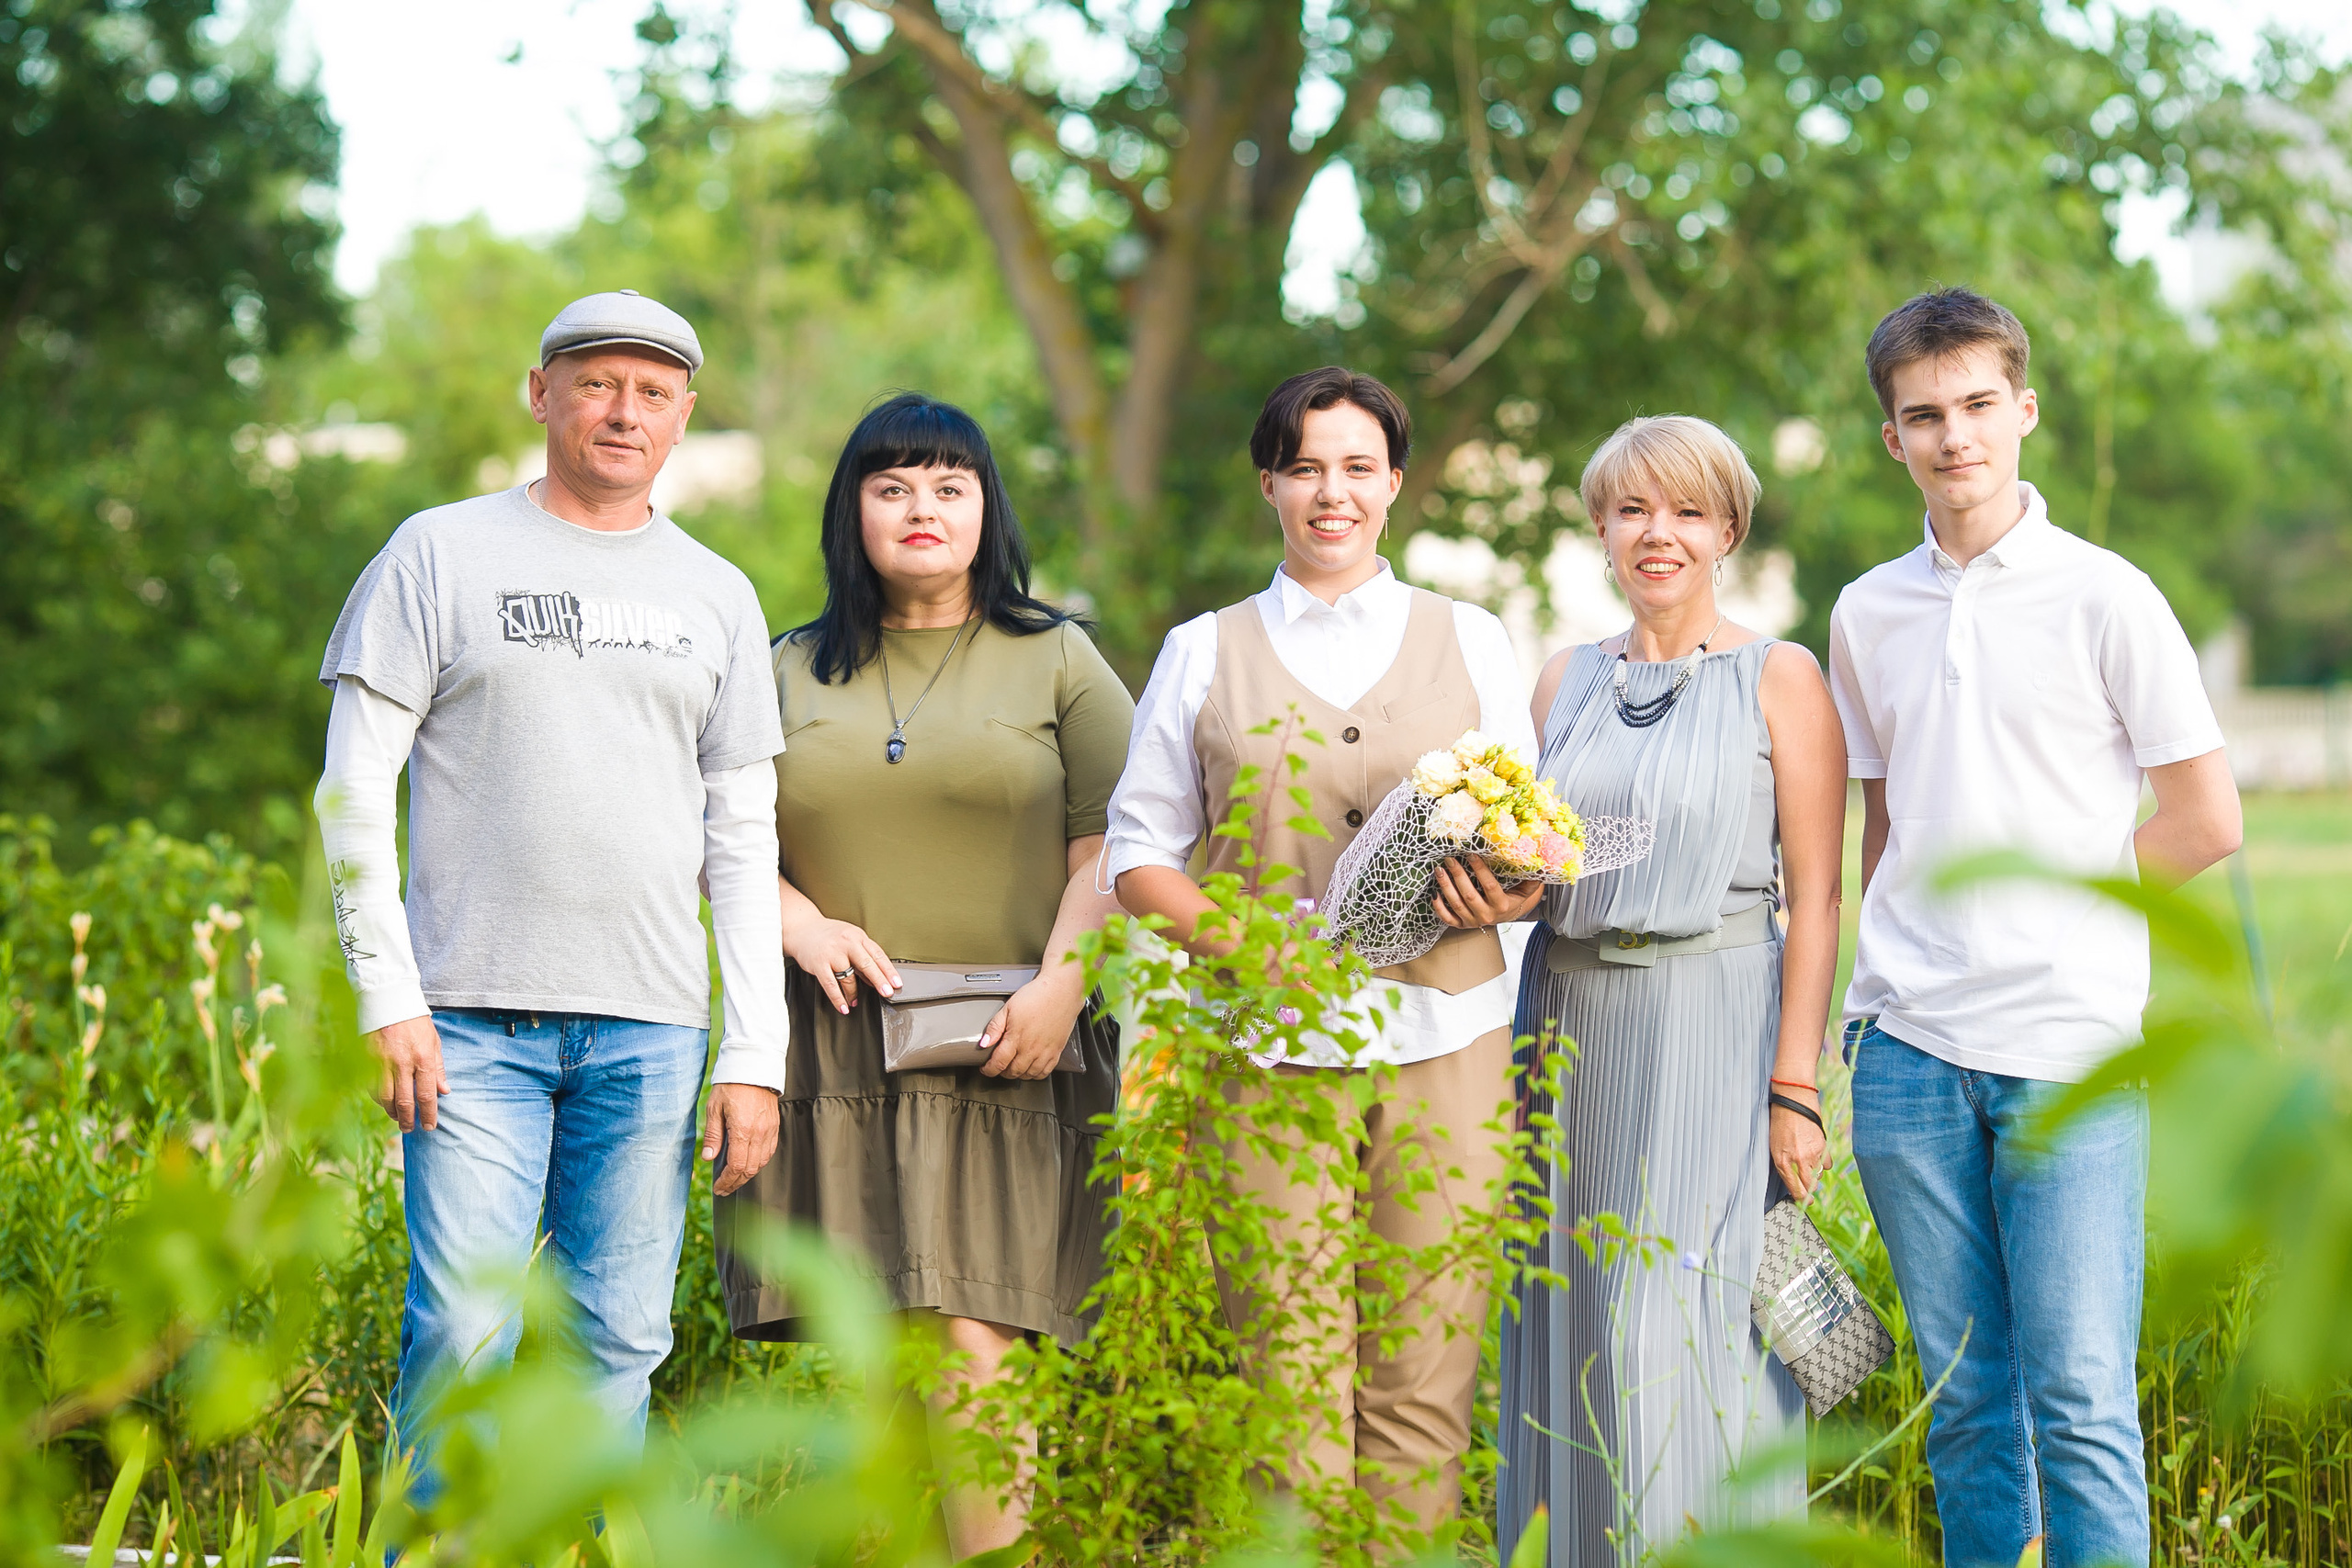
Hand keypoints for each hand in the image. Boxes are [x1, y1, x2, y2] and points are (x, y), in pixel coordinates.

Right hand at [368, 1014, 448, 1131]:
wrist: (389, 999)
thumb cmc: (415, 1021)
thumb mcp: (434, 1041)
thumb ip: (438, 1068)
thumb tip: (445, 1091)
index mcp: (423, 1057)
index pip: (426, 1094)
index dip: (428, 1114)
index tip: (429, 1126)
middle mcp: (402, 1062)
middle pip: (404, 1101)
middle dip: (408, 1119)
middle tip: (410, 1129)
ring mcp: (382, 1061)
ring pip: (385, 1097)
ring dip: (391, 1112)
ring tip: (398, 1118)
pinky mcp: (367, 1058)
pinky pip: (371, 1086)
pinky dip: (377, 1098)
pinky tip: (384, 1102)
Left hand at [701, 1082, 781, 1195]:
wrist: (753, 1067)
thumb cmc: (731, 1086)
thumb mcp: (714, 1108)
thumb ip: (713, 1135)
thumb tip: (709, 1157)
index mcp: (742, 1130)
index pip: (736, 1166)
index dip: (727, 1181)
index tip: (718, 1187)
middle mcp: (759, 1133)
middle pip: (750, 1169)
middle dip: (736, 1182)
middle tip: (724, 1189)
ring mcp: (769, 1130)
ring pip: (761, 1163)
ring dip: (748, 1175)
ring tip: (735, 1180)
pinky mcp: (774, 1126)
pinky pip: (769, 1151)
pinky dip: (759, 1163)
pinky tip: (749, 1164)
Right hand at [782, 916, 898, 1013]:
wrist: (802, 928)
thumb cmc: (829, 935)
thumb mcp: (849, 939)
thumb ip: (863, 956)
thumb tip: (876, 979)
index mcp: (857, 936)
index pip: (877, 954)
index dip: (889, 970)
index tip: (897, 983)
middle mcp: (846, 943)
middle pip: (867, 964)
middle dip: (879, 980)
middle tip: (887, 993)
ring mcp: (832, 953)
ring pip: (849, 977)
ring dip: (854, 993)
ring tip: (856, 1001)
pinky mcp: (818, 964)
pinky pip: (831, 985)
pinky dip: (838, 998)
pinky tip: (844, 1006)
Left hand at [978, 973, 1084, 1080]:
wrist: (1061, 991)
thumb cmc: (1036, 996)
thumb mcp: (1009, 1008)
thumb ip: (995, 1027)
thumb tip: (984, 1043)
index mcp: (1016, 1038)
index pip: (999, 1063)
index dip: (989, 1069)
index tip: (986, 1068)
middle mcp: (1031, 1048)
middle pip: (1013, 1072)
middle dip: (1002, 1072)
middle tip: (998, 1066)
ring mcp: (1045, 1052)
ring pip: (1028, 1074)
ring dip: (1018, 1074)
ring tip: (1012, 1067)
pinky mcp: (1056, 1051)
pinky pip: (1045, 1072)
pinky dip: (1035, 1075)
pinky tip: (1030, 1068)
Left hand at [1432, 855, 1545, 928]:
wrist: (1508, 914)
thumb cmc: (1514, 896)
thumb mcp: (1526, 888)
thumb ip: (1530, 878)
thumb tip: (1535, 861)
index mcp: (1502, 905)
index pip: (1489, 886)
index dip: (1479, 870)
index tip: (1471, 854)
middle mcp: (1487, 915)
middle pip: (1469, 895)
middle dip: (1458, 875)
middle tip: (1449, 858)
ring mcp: (1473, 922)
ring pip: (1456, 905)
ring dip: (1446, 886)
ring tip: (1439, 870)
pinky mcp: (1463, 925)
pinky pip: (1448, 919)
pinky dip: (1439, 908)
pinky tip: (1433, 894)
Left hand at [1770, 1087, 1828, 1202]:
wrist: (1793, 1101)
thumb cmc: (1780, 1124)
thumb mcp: (1775, 1146)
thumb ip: (1784, 1165)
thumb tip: (1794, 1182)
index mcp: (1781, 1161)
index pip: (1794, 1189)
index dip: (1800, 1199)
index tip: (1803, 1202)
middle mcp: (1797, 1160)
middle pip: (1809, 1188)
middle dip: (1809, 1193)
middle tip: (1810, 1195)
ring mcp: (1811, 1154)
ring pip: (1818, 1176)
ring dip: (1814, 1174)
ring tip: (1807, 1161)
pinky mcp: (1823, 1147)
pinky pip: (1827, 1165)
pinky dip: (1823, 1163)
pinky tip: (1816, 1155)